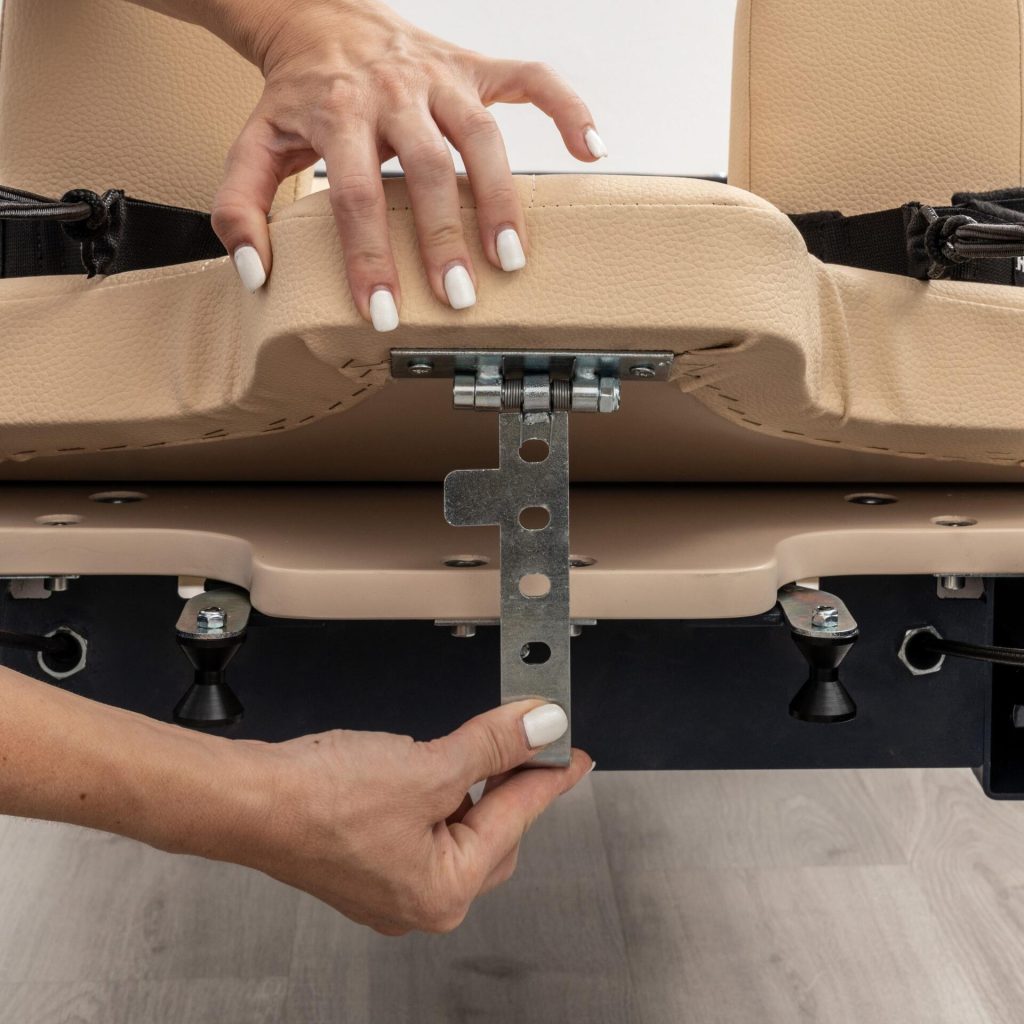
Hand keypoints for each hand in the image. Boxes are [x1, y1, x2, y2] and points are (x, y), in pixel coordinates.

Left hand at [205, 0, 605, 326]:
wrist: (319, 17)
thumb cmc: (297, 95)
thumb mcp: (254, 144)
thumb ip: (241, 206)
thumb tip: (257, 272)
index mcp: (337, 112)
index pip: (356, 194)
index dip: (370, 256)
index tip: (384, 311)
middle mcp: (393, 91)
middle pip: (426, 167)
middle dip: (443, 235)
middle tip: (460, 296)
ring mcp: (440, 75)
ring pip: (482, 133)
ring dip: (501, 196)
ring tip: (513, 256)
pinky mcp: (474, 64)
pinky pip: (532, 77)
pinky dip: (568, 108)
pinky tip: (592, 149)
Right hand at [234, 700, 590, 933]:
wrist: (250, 799)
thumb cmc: (321, 800)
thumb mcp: (429, 765)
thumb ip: (493, 746)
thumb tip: (537, 729)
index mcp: (444, 891)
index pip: (517, 819)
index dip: (549, 777)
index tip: (572, 754)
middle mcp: (420, 901)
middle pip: (494, 834)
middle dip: (509, 784)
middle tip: (525, 737)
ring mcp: (391, 885)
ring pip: (458, 830)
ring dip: (471, 786)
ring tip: (472, 747)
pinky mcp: (368, 864)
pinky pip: (424, 829)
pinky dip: (437, 795)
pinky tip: (429, 767)